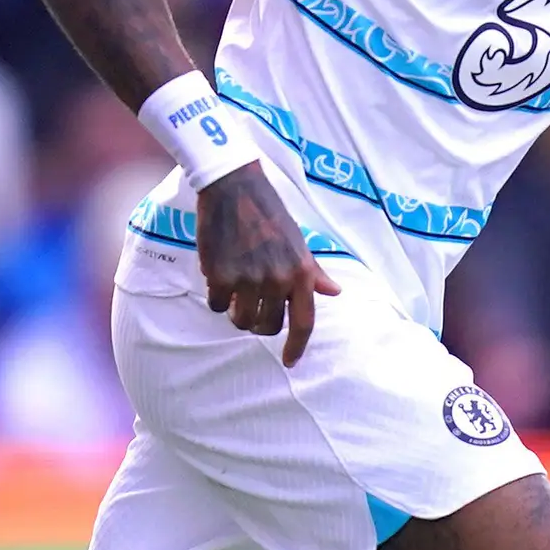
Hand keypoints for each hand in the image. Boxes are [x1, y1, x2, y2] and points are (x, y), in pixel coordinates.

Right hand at [196, 164, 334, 364]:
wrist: (233, 186)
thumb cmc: (268, 213)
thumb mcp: (298, 241)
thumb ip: (312, 271)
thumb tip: (334, 292)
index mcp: (301, 272)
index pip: (305, 322)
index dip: (297, 347)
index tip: (289, 363)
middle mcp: (278, 279)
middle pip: (268, 327)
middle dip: (258, 324)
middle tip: (250, 308)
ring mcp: (248, 279)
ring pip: (240, 320)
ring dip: (236, 312)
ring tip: (234, 292)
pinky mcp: (220, 275)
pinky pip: (216, 305)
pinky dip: (216, 296)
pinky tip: (218, 275)